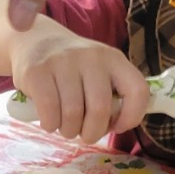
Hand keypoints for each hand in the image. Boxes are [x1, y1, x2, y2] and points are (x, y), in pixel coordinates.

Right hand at [14, 25, 149, 142]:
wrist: (37, 41)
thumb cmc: (75, 67)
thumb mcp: (101, 71)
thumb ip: (113, 94)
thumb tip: (120, 124)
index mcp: (114, 59)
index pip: (138, 90)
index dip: (132, 117)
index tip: (117, 126)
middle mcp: (92, 57)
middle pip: (100, 109)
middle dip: (92, 132)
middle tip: (84, 133)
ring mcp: (64, 62)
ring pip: (73, 114)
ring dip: (69, 131)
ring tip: (66, 125)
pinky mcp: (38, 71)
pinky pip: (49, 112)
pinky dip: (51, 125)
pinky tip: (50, 120)